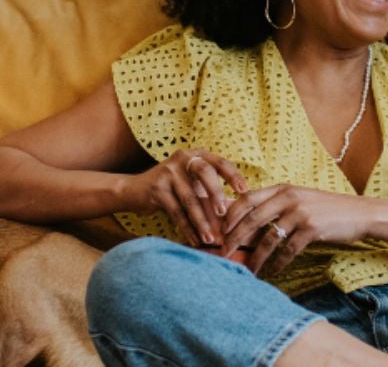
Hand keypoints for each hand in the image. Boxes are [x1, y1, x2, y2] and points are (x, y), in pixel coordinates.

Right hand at [124, 148, 248, 247]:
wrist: (133, 190)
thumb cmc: (172, 187)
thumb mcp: (191, 182)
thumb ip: (210, 190)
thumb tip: (235, 209)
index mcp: (197, 155)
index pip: (220, 162)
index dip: (234, 176)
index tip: (245, 191)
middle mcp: (184, 159)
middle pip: (205, 174)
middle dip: (216, 195)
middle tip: (224, 214)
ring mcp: (169, 173)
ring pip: (190, 198)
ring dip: (201, 221)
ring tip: (210, 238)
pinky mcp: (157, 189)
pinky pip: (176, 212)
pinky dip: (187, 228)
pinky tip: (194, 240)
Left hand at [220, 184, 367, 274]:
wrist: (359, 213)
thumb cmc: (327, 209)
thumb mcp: (301, 199)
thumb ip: (276, 206)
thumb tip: (246, 223)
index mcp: (284, 188)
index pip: (247, 199)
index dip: (229, 216)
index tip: (218, 232)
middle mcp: (290, 197)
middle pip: (251, 219)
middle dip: (233, 239)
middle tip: (222, 256)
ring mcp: (301, 212)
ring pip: (267, 239)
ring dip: (255, 258)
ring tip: (247, 270)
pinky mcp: (312, 228)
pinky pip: (287, 250)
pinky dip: (278, 263)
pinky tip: (273, 271)